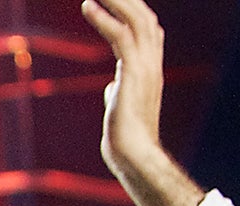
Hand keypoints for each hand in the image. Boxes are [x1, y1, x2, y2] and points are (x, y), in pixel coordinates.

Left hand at [85, 0, 166, 180]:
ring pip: (136, 19)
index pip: (147, 29)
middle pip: (145, 17)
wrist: (133, 156)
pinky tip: (88, 5)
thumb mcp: (120, 108)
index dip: (134, 10)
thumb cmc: (124, 138)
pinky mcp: (133, 73)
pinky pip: (120, 36)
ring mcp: (146, 66)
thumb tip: (111, 88)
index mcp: (149, 69)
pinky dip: (103, 18)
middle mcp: (152, 62)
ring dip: (117, 0)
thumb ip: (118, 91)